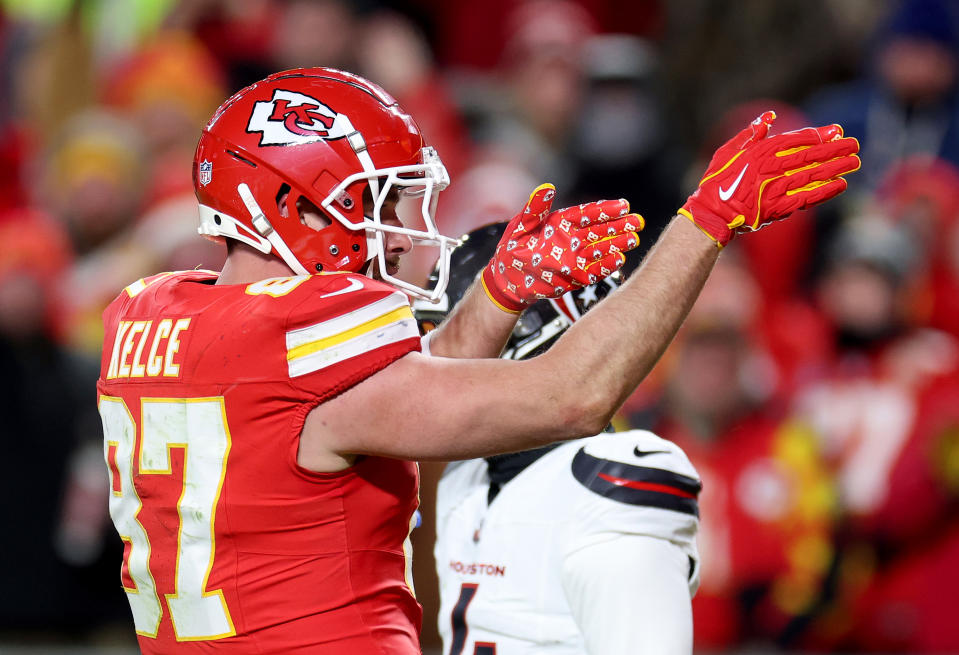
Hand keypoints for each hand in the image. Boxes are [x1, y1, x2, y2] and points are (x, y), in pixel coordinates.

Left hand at [482, 184, 642, 312]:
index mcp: (563, 222)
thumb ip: (535, 208)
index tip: (624, 205)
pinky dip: (606, 266)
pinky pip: (594, 270)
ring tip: (634, 239)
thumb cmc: (513, 247)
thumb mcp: (520, 225)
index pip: (588, 214)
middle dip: (619, 226)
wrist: (507, 279)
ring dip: (617, 245)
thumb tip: (547, 187)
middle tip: (638, 222)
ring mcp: (576, 258)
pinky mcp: (575, 277)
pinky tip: (620, 260)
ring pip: (601, 249)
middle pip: (600, 230)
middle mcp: (574, 239)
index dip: (606, 210)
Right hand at [679, 111, 860, 246]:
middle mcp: (770, 169)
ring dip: (835, 168)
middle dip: (834, 149)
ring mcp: (774, 189)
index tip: (836, 131)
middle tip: (854, 144)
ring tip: (854, 162)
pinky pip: (806, 198)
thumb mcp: (728, 151)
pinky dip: (824, 191)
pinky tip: (840, 185)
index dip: (818, 135)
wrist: (711, 214)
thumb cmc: (718, 181)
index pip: (795, 140)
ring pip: (811, 175)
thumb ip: (750, 134)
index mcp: (759, 152)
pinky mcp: (777, 208)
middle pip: (809, 155)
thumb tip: (770, 118)